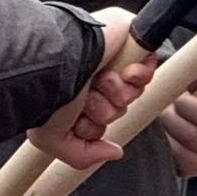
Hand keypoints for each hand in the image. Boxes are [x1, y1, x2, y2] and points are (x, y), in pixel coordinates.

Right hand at [28, 7, 154, 168]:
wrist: (57, 60)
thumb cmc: (48, 90)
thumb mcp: (53, 139)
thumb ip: (83, 155)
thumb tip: (115, 152)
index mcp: (76, 92)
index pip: (101, 119)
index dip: (94, 127)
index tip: (77, 120)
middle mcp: (94, 75)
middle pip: (119, 107)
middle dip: (105, 110)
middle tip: (87, 96)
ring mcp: (112, 57)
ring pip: (133, 91)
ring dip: (116, 93)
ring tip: (97, 81)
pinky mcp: (129, 39)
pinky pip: (148, 67)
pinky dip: (136, 76)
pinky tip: (120, 73)